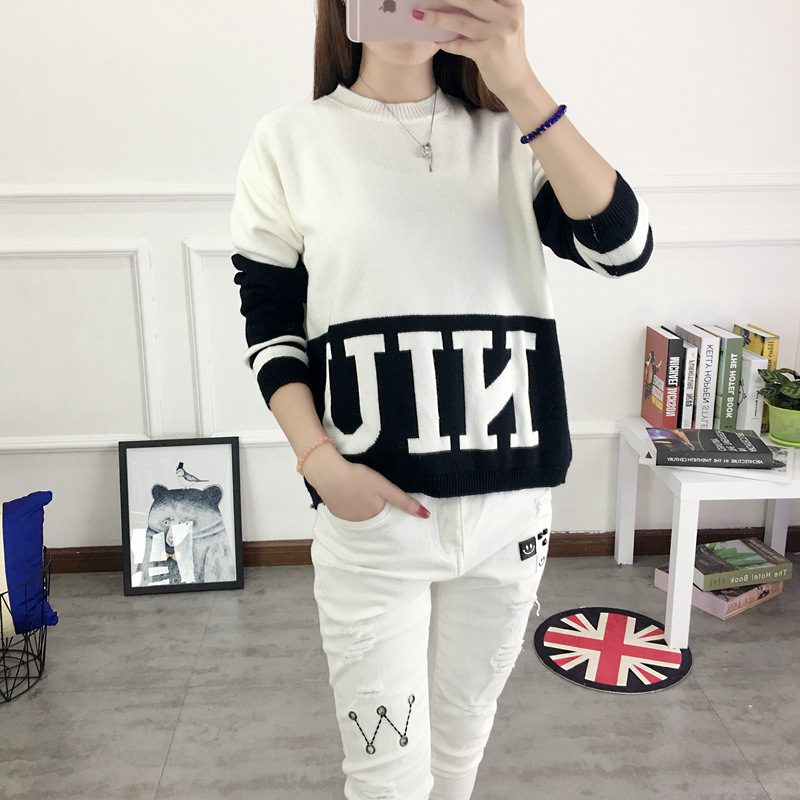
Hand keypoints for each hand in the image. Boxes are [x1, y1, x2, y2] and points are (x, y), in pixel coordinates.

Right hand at [302, 443, 429, 522]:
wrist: (328, 473)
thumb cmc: (359, 477)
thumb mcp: (385, 487)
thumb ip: (404, 502)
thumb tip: (425, 516)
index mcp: (375, 515)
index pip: (388, 516)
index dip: (388, 508)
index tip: (386, 502)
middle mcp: (363, 522)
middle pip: (374, 515)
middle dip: (375, 507)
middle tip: (370, 491)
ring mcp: (347, 519)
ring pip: (361, 514)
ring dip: (362, 507)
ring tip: (359, 491)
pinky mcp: (336, 513)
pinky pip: (348, 512)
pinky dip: (350, 506)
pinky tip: (348, 494)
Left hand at [412, 0, 533, 101]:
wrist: (516, 83)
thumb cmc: (505, 52)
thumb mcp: (502, 25)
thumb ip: (486, 11)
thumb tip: (452, 3)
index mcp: (512, 4)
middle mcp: (507, 17)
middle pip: (471, 0)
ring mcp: (498, 34)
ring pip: (461, 21)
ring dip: (437, 19)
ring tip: (419, 16)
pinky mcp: (488, 53)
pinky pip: (460, 45)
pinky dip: (446, 43)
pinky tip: (436, 40)